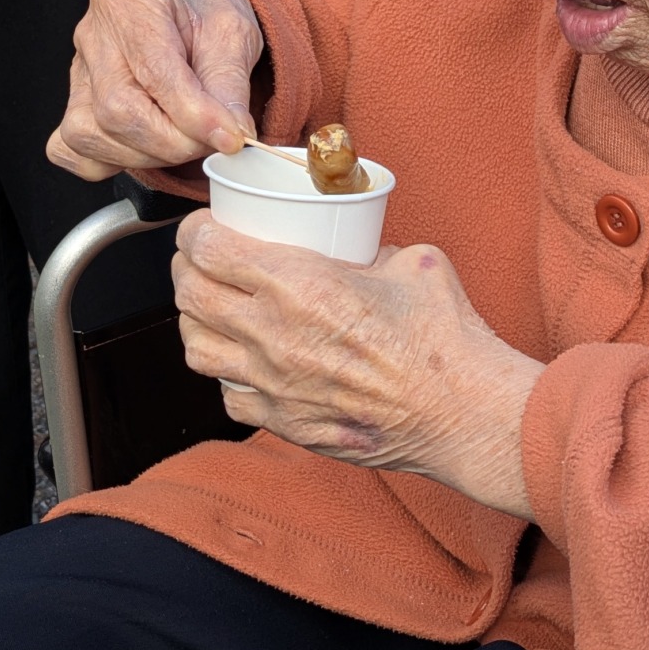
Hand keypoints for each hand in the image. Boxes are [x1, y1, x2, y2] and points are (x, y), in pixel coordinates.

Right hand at [48, 0, 264, 181]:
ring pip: (93, 136)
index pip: (153, 71)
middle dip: (175, 142)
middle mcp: (92, 35)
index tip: (229, 138)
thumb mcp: (233, 36)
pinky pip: (76, 153)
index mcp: (127, 0)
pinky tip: (149, 146)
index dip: (194, 114)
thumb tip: (230, 135)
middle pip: (117, 110)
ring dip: (151, 155)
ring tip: (187, 137)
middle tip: (213, 140)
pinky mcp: (72, 108)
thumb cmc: (206, 21)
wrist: (192, 21)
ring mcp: (76, 75)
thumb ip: (230, 87)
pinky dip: (115, 162)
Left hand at [171, 215, 544, 515]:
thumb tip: (356, 245)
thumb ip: (368, 249)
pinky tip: (246, 362)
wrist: (461, 412)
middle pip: (189, 296)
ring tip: (213, 311)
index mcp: (299, 285)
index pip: (209, 249)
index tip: (205, 227)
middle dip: (187, 271)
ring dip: (196, 323)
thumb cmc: (444, 340)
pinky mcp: (284, 423)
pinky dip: (227, 375)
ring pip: (196, 348)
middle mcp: (274, 336)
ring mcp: (273, 385)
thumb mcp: (409, 261)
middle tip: (201, 261)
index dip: (195, 232)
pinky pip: (228, 395)